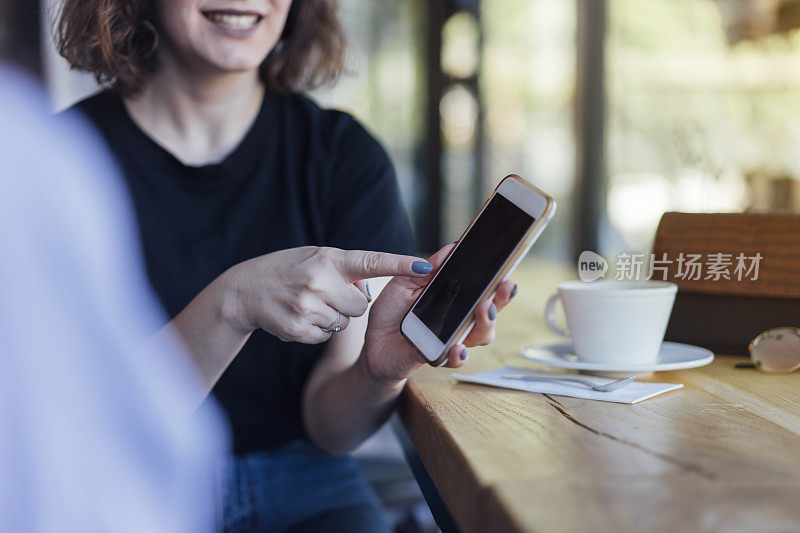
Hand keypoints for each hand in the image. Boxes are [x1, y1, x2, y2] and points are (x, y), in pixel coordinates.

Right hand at [221, 247, 432, 343]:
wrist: (245, 290)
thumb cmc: (288, 270)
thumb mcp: (315, 257)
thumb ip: (344, 269)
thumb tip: (369, 291)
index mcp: (328, 259)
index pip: (372, 262)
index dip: (401, 264)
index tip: (426, 266)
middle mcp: (319, 281)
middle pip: (361, 305)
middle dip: (350, 303)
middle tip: (327, 294)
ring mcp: (308, 307)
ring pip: (344, 323)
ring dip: (333, 317)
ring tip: (309, 303)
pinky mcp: (298, 329)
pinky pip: (326, 336)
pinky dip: (318, 330)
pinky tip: (300, 316)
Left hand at [362, 244, 517, 381]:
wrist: (373, 343)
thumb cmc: (392, 312)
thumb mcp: (405, 282)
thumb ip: (428, 268)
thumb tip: (451, 248)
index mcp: (454, 297)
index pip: (483, 287)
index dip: (498, 279)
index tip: (507, 269)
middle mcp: (459, 318)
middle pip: (491, 309)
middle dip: (502, 298)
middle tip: (505, 286)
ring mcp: (452, 338)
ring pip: (481, 335)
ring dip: (486, 324)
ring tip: (484, 312)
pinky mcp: (438, 356)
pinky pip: (455, 357)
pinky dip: (459, 354)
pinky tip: (458, 347)